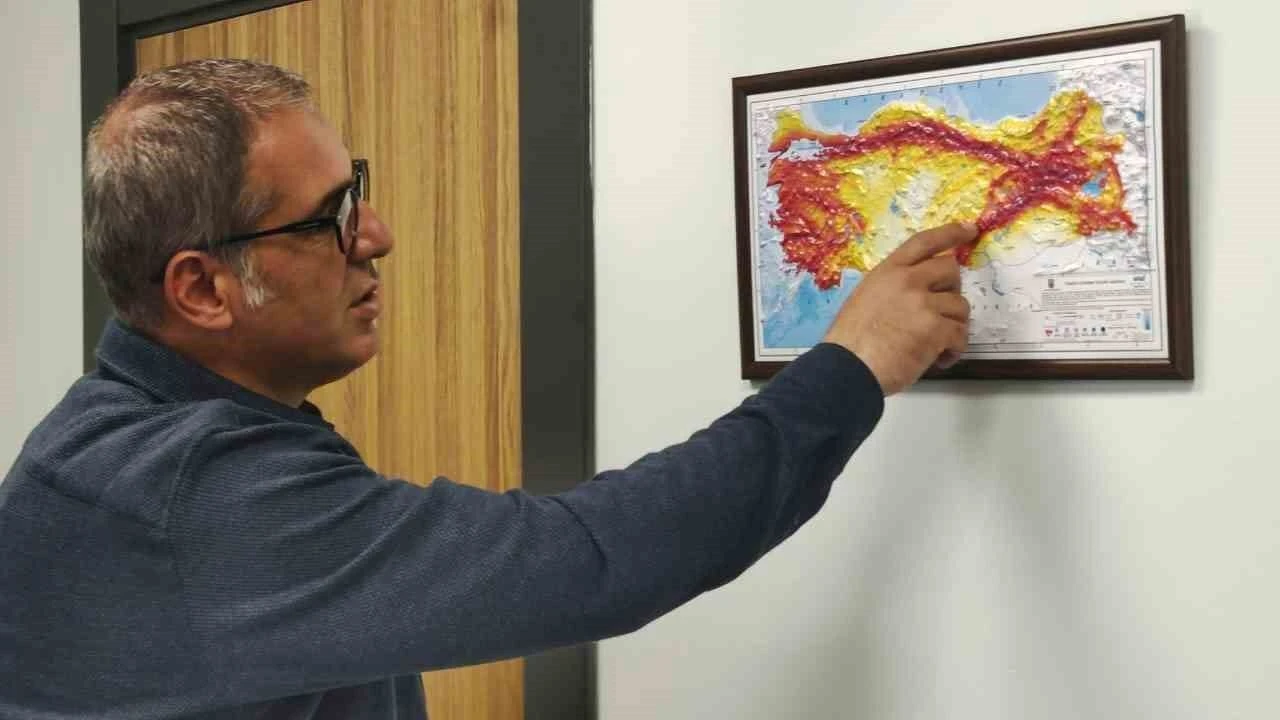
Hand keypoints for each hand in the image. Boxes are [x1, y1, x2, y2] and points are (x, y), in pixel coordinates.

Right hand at [821, 222, 975, 394]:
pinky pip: (960, 334)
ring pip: (960, 306)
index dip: (950, 233)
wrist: (848, 368)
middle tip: (941, 310)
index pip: (924, 242)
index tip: (969, 230)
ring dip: (953, 326)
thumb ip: (892, 288)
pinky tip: (939, 359)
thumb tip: (916, 292)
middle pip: (951, 270)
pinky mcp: (936, 329)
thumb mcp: (865, 299)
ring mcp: (924, 304)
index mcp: (888, 272)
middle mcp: (908, 281)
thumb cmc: (850, 342)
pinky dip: (953, 350)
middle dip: (952, 290)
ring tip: (935, 346)